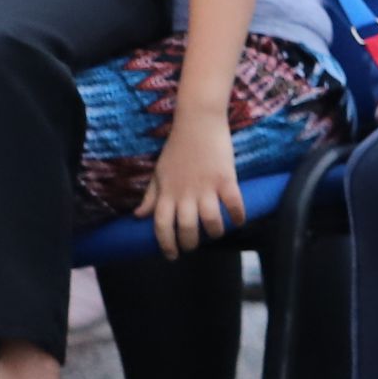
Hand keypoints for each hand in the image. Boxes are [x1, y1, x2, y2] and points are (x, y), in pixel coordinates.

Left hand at [141, 116, 246, 256]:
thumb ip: (150, 197)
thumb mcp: (159, 173)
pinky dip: (238, 216)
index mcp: (167, 194)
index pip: (162, 227)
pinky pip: (234, 204)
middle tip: (194, 247)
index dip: (166, 245)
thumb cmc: (177, 148)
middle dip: (190, 243)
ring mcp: (206, 187)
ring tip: (216, 234)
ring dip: (214, 233)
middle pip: (186, 228)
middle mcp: (185, 194)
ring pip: (211, 221)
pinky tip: (239, 220)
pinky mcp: (226, 179)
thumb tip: (138, 216)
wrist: (198, 123)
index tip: (172, 255)